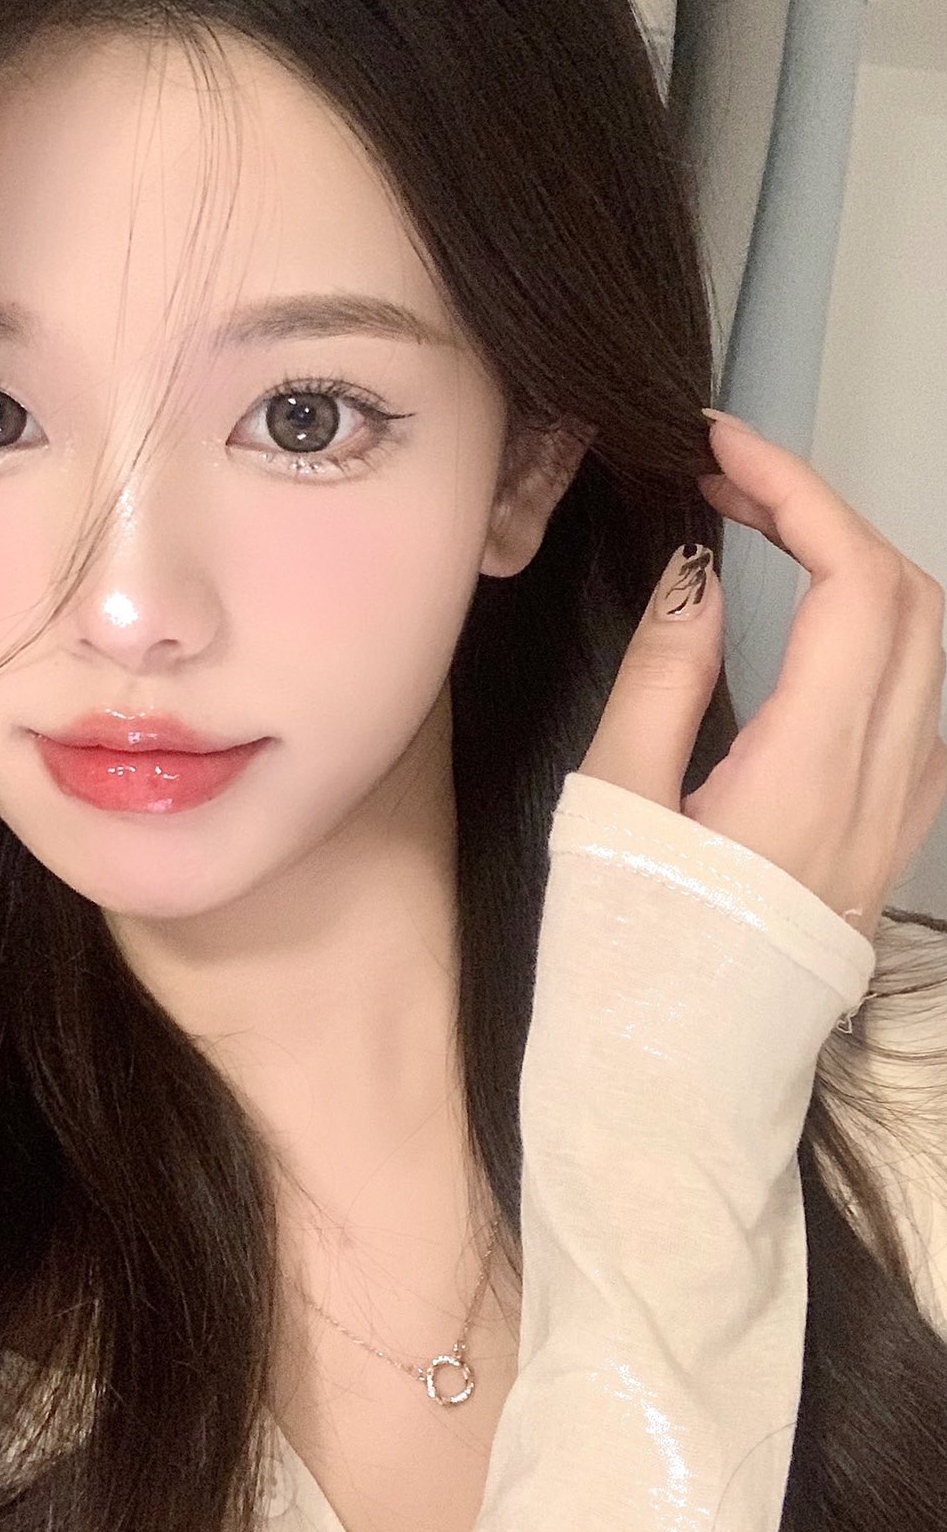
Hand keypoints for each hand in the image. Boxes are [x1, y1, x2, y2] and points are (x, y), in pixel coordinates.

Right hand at [577, 409, 946, 942]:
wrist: (675, 1083)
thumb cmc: (629, 953)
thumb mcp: (616, 804)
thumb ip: (663, 674)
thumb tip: (694, 565)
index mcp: (811, 768)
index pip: (853, 585)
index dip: (798, 492)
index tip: (721, 449)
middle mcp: (883, 782)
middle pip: (911, 598)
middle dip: (828, 514)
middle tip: (729, 489)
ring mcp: (902, 811)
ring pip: (930, 645)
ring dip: (860, 567)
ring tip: (763, 542)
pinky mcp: (894, 835)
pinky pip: (923, 703)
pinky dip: (881, 633)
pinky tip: (812, 635)